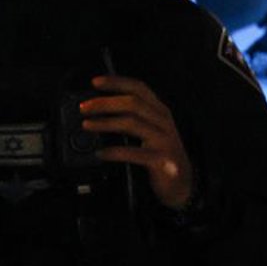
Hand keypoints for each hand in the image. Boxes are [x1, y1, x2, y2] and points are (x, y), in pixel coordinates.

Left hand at [81, 75, 193, 210]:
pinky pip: (134, 153)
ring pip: (132, 123)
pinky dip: (114, 152)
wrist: (182, 183)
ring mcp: (164, 140)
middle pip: (133, 103)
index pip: (139, 88)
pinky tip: (101, 153)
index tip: (96, 82)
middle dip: (105, 103)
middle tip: (84, 107)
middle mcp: (163, 122)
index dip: (117, 82)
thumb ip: (133, 118)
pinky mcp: (161, 160)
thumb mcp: (151, 130)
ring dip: (106, 122)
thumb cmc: (160, 153)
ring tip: (87, 125)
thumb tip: (99, 109)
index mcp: (160, 111)